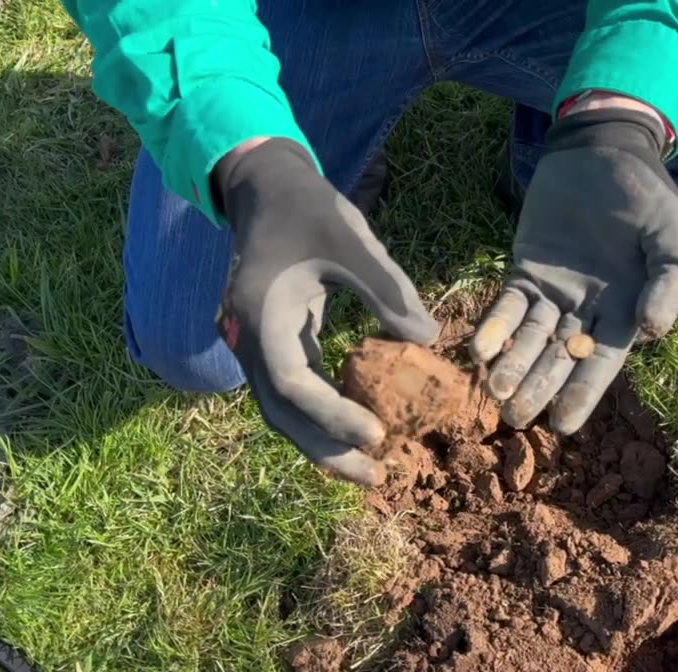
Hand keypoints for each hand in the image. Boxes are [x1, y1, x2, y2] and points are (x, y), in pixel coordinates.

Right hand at [213, 139, 437, 485]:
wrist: (264, 188)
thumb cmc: (309, 208)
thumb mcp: (351, 238)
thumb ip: (387, 287)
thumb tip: (431, 337)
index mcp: (261, 314)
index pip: (294, 385)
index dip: (334, 417)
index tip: (380, 434)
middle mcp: (247, 338)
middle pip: (281, 414)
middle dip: (325, 450)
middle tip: (375, 478)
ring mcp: (252, 344)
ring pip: (282, 410)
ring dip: (320, 442)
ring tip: (367, 470)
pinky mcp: (268, 343)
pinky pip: (291, 391)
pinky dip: (319, 416)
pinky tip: (355, 429)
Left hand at [471, 107, 677, 433]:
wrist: (605, 150)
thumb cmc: (647, 195)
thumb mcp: (671, 234)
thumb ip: (668, 282)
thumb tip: (654, 331)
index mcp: (625, 312)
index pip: (601, 363)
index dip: (582, 394)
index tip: (563, 424)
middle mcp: (586, 311)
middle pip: (559, 359)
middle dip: (538, 387)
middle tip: (515, 417)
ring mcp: (552, 292)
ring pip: (529, 339)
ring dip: (511, 364)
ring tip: (495, 390)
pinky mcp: (523, 270)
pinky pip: (507, 305)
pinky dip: (493, 326)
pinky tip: (479, 348)